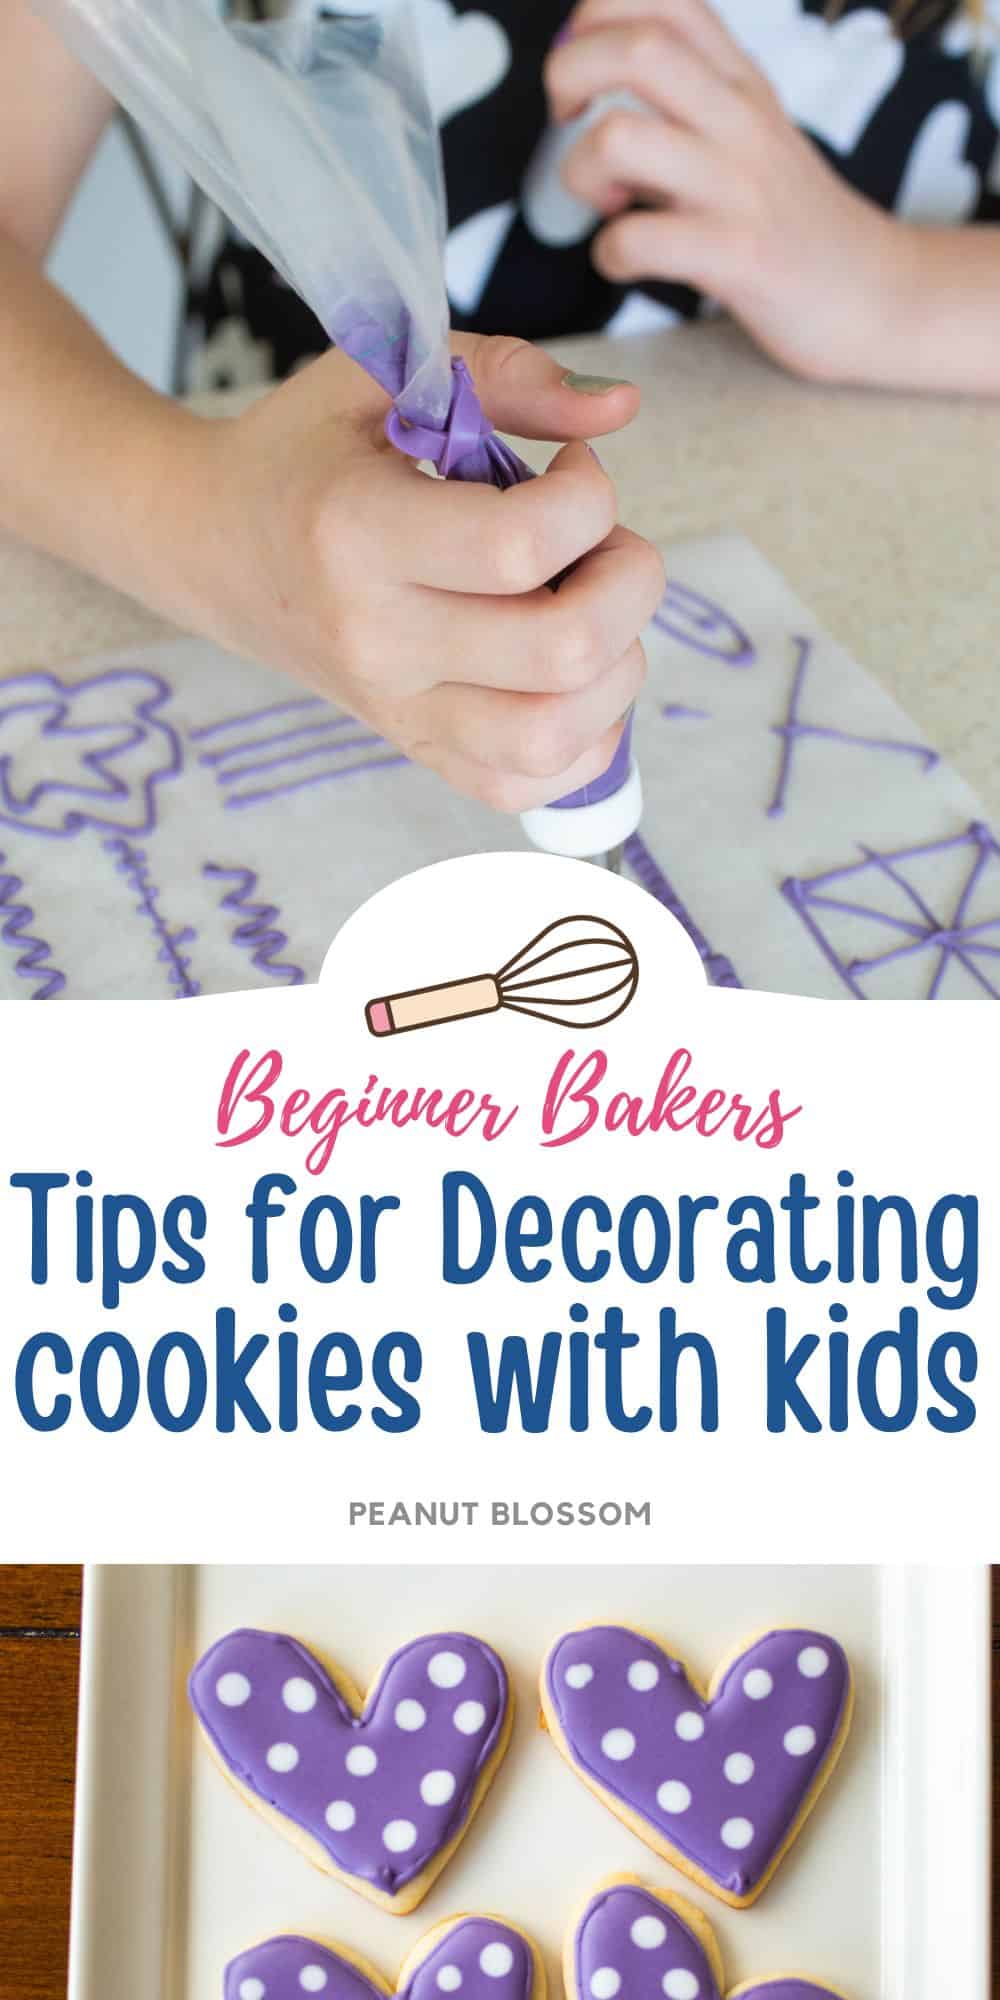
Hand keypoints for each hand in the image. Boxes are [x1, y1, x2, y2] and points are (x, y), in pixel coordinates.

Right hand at [169, 335, 663, 811]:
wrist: (212, 547)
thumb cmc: (304, 453)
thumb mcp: (380, 377)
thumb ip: (505, 373)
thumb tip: (620, 408)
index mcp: (358, 534)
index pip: (522, 546)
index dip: (589, 496)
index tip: (571, 466)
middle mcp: (378, 640)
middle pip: (565, 650)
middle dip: (628, 581)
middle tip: (599, 542)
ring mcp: (397, 709)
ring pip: (556, 735)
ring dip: (616, 666)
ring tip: (588, 607)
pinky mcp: (416, 749)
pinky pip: (525, 786)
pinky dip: (583, 740)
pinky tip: (569, 674)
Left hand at [547, 0, 902, 383]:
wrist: (877, 294)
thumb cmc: (792, 221)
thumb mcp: (750, 130)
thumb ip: (685, 96)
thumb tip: (588, 76)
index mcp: (739, 79)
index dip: (596, 17)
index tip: (585, 71)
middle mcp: (740, 119)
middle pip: (635, 46)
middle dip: (568, 76)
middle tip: (568, 126)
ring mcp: (740, 187)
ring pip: (620, 137)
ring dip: (582, 173)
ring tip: (609, 202)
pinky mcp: (739, 257)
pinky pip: (637, 240)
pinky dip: (610, 254)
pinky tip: (627, 260)